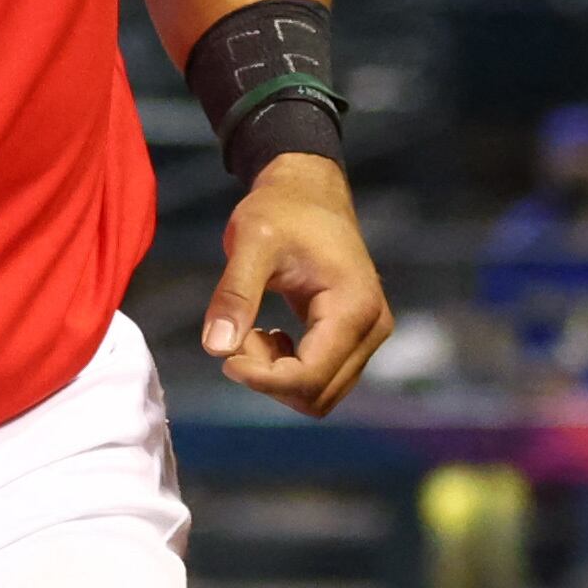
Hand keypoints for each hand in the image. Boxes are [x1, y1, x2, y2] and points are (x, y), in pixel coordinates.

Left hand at [199, 154, 391, 416]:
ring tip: (250, 330)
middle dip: (267, 376)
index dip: (263, 379)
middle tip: (237, 334)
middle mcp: (372, 328)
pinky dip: (284, 369)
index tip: (225, 357)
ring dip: (274, 375)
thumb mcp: (250, 243)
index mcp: (354, 307)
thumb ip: (235, 295)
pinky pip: (319, 378)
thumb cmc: (280, 210)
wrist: (308, 192)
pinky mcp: (353, 338)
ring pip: (317, 393)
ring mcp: (367, 336)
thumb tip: (215, 349)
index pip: (311, 377)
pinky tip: (264, 334)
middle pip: (316, 394)